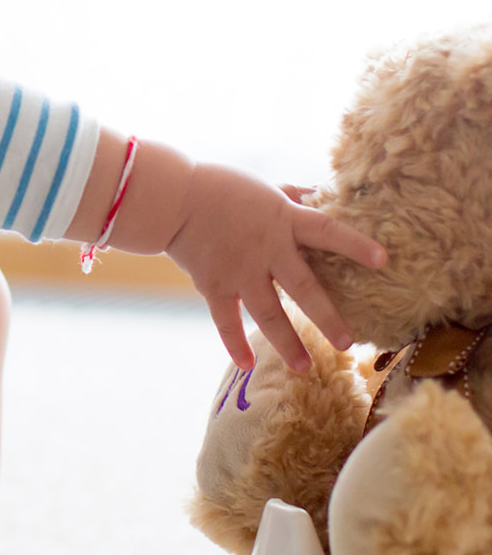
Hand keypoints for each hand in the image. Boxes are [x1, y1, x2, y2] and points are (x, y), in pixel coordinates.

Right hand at [165, 163, 385, 373]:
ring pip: (268, 314)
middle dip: (326, 317)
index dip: (355, 245)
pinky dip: (234, 343)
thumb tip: (322, 197)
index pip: (327, 231)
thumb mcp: (264, 187)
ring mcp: (239, 271)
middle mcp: (266, 249)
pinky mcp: (213, 284)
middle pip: (303, 288)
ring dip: (288, 342)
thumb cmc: (220, 186)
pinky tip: (246, 364)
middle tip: (346, 343)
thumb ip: (293, 197)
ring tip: (305, 368)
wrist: (171, 198)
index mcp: (283, 220)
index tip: (384, 261)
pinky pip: (226, 320)